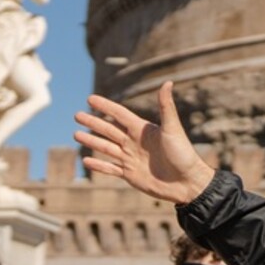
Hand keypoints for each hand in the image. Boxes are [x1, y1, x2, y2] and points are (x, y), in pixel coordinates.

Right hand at [75, 82, 216, 205]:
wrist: (187, 183)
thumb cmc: (183, 154)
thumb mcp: (173, 129)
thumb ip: (166, 107)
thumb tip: (168, 82)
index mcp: (143, 130)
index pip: (119, 115)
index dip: (105, 107)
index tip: (90, 99)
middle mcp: (135, 142)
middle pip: (109, 130)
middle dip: (93, 122)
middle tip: (77, 115)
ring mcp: (131, 158)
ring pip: (106, 147)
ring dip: (91, 141)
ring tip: (76, 134)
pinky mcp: (130, 174)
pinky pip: (110, 168)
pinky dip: (98, 165)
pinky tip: (86, 160)